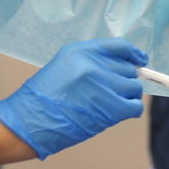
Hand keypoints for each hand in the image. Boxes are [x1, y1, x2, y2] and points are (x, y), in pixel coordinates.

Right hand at [0, 38, 146, 158]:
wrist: (28, 122)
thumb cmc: (44, 97)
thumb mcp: (64, 65)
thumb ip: (92, 60)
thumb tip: (125, 65)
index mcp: (82, 51)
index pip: (120, 46)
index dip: (134, 54)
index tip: (140, 60)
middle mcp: (94, 65)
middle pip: (128, 68)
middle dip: (123, 80)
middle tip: (110, 92)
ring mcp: (104, 86)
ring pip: (134, 87)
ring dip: (127, 96)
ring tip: (111, 103)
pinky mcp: (110, 108)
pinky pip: (135, 106)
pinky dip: (132, 110)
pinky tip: (122, 112)